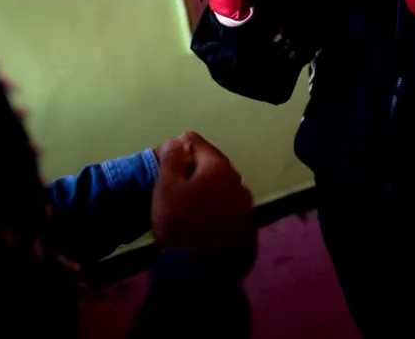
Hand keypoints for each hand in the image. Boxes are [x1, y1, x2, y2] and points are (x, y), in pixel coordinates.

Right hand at [152, 132, 256, 277]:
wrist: (201, 273)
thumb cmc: (179, 224)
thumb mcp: (166, 188)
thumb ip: (172, 160)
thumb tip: (177, 141)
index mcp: (218, 168)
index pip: (198, 145)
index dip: (181, 148)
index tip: (169, 157)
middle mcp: (239, 184)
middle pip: (215, 168)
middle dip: (197, 171)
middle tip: (178, 183)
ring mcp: (247, 209)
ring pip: (225, 192)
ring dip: (211, 194)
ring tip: (192, 206)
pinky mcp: (249, 232)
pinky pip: (231, 215)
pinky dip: (219, 215)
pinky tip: (207, 226)